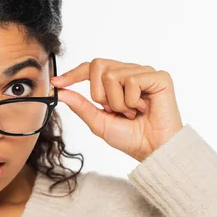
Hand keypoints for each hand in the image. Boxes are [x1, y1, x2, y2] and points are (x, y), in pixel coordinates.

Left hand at [50, 59, 183, 161]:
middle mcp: (130, 72)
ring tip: (132, 112)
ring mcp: (144, 73)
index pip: (91, 68)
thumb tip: (60, 91)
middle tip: (116, 111)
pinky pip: (132, 81)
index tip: (57, 83)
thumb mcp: (99, 122)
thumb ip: (81, 105)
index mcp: (116, 81)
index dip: (73, 73)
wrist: (152, 150)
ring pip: (113, 75)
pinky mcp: (159, 77)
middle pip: (98, 66)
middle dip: (100, 94)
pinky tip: (144, 108)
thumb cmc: (130, 137)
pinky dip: (133, 100)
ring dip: (118, 102)